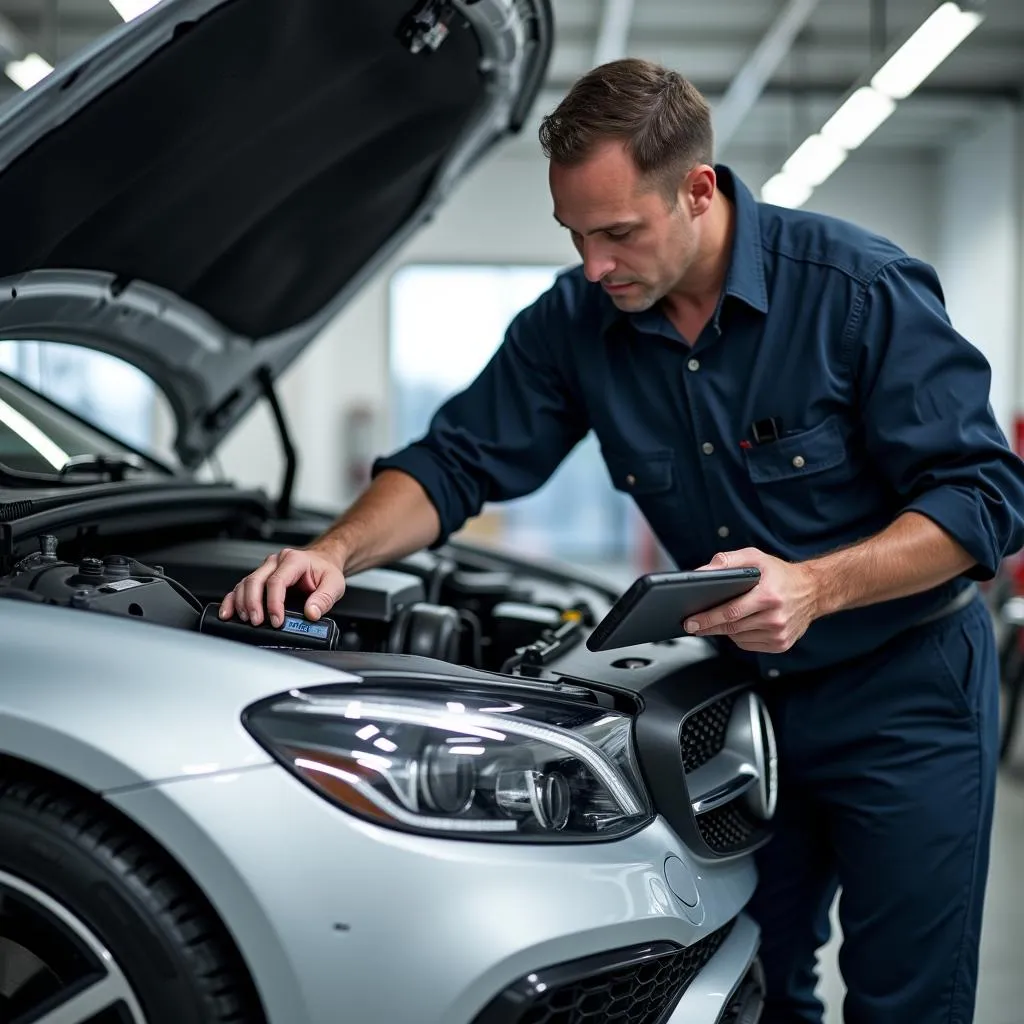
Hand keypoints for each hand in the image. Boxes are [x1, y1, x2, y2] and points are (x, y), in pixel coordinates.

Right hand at [218, 545, 346, 627]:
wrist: (323, 562)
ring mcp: (265, 569)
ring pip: (245, 584)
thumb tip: (311, 613)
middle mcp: (276, 562)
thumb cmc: (326, 571)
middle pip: (256, 581)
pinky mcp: (260, 578)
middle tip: (257, 622)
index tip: (277, 620)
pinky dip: (232, 601)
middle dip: (253, 604)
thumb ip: (324, 599)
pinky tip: (228, 613)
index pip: (277, 581)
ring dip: (242, 604)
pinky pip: (241, 588)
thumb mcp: (334, 584)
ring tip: (247, 620)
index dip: (274, 603)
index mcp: (294, 560)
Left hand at [683, 548, 820, 653]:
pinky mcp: (781, 644)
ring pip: (738, 638)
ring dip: (724, 630)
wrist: (813, 590)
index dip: (707, 618)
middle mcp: (776, 618)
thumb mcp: (755, 557)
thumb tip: (703, 572)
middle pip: (732, 627)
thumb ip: (727, 561)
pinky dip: (739, 636)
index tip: (690, 621)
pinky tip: (740, 625)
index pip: (731, 612)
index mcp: (769, 596)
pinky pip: (749, 644)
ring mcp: (780, 634)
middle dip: (708, 626)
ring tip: (719, 619)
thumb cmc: (780, 573)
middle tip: (692, 625)